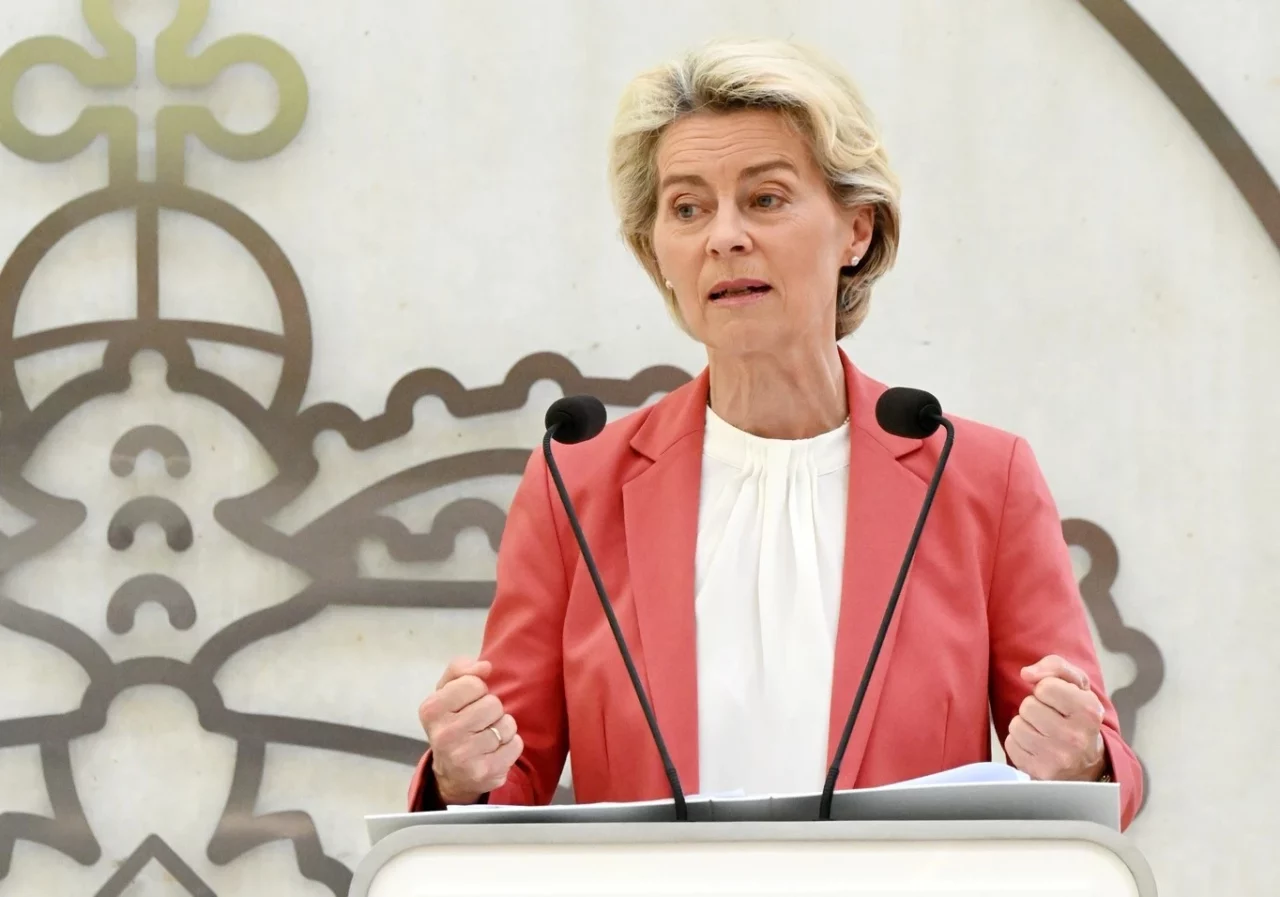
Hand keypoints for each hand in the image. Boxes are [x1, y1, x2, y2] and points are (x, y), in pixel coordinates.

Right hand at [418, 656, 522, 804]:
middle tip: (479, 722)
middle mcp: (444, 734)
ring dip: (502, 728)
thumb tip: (485, 666)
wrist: (451, 775)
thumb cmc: (451, 724)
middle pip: (493, 704)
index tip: (468, 703)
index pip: (473, 683)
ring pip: (506, 724)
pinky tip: (495, 751)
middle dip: (491, 710)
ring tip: (487, 736)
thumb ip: (460, 670)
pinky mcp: (485, 772)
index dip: (477, 690)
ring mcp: (464, 756)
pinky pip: (516, 744)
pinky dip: (510, 744)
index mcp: (432, 710)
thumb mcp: (446, 693)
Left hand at [1004, 654, 1106, 781]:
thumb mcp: (1077, 685)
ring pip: (1016, 725)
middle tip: (1050, 717)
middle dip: (1035, 707)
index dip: (1046, 690)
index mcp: (1088, 711)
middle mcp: (1075, 736)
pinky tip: (1037, 746)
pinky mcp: (1041, 772)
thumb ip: (1055, 666)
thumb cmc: (1078, 717)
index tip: (1057, 701)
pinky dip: (1020, 743)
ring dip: (1025, 725)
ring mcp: (1058, 758)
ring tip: (1043, 732)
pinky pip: (1011, 744)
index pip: (1044, 687)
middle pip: (1028, 706)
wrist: (1089, 764)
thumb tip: (1026, 673)